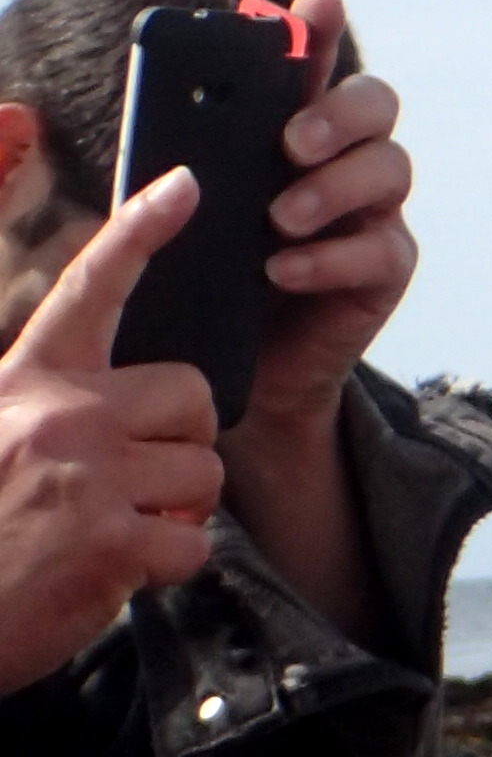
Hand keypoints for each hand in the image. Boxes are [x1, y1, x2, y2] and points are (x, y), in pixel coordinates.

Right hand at [0, 171, 220, 693]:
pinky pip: (194, 541)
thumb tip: (117, 390)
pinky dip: (167, 562)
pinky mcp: (112, 543)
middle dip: (182, 437)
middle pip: (189, 392)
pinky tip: (115, 568)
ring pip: (202, 469)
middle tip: (137, 476)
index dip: (140, 233)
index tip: (184, 188)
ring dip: (177, 506)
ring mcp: (87, 477)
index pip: (90, 289)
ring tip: (113, 526)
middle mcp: (57, 415)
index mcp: (22, 379)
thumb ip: (49, 399)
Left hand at [237, 0, 415, 447]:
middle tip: (289, 142)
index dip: (322, 28)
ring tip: (279, 219)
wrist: (252, 363)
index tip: (317, 1)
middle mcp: (349, 157)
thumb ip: (206, 157)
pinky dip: (329, 257)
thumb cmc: (218, 272)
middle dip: (338, 113)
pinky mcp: (389, 268)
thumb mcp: (198, 204)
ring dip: (332, 188)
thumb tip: (194, 114)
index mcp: (298, 127)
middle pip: (378, 104)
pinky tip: (284, 269)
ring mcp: (378, 211)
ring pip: (390, 168)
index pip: (316, 62)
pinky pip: (379, 248)